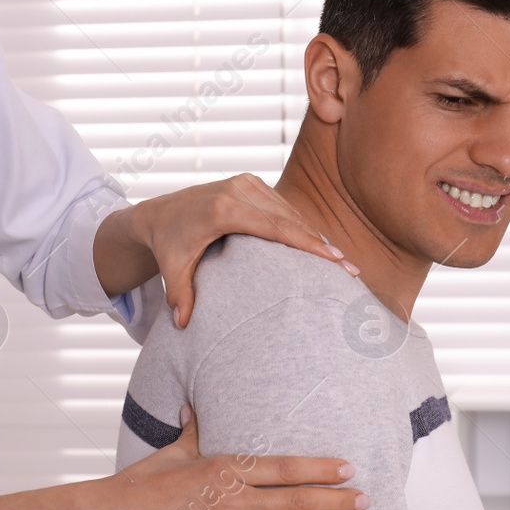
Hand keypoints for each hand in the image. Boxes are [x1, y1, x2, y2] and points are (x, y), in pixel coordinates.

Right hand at [85, 406, 366, 509]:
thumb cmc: (141, 483)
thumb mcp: (173, 452)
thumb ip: (194, 431)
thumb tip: (196, 408)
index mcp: (223, 468)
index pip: (281, 467)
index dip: (317, 469)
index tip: (346, 467)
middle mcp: (229, 499)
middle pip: (292, 499)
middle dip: (333, 499)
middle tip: (364, 499)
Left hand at [129, 173, 358, 326]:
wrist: (157, 214)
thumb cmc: (168, 245)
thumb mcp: (171, 270)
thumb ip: (179, 295)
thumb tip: (182, 326)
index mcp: (223, 209)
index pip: (276, 228)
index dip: (308, 244)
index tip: (336, 260)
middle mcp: (238, 189)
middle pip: (290, 219)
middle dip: (322, 244)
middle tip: (351, 269)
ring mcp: (246, 183)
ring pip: (289, 211)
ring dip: (314, 235)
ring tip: (342, 262)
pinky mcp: (250, 183)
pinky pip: (282, 206)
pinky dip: (300, 225)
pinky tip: (320, 246)